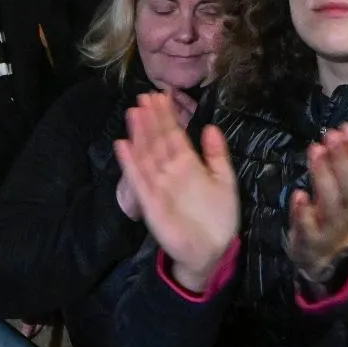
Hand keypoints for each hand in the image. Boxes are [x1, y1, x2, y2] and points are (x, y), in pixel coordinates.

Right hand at [113, 93, 239, 293]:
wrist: (212, 250)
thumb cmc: (218, 217)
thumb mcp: (224, 181)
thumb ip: (216, 155)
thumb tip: (210, 127)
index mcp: (187, 165)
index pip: (174, 135)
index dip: (168, 116)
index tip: (161, 96)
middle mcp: (170, 172)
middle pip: (158, 141)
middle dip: (151, 119)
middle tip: (144, 96)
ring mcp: (159, 186)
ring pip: (147, 155)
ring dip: (139, 135)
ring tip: (133, 112)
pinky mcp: (151, 203)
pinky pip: (139, 181)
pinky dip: (131, 164)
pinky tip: (123, 146)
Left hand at [287, 125, 347, 284]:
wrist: (324, 257)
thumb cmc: (337, 214)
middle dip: (343, 158)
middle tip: (332, 133)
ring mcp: (329, 226)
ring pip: (331, 203)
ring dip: (324, 175)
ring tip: (316, 149)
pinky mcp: (310, 239)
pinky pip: (307, 227)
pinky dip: (303, 211)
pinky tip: (299, 193)